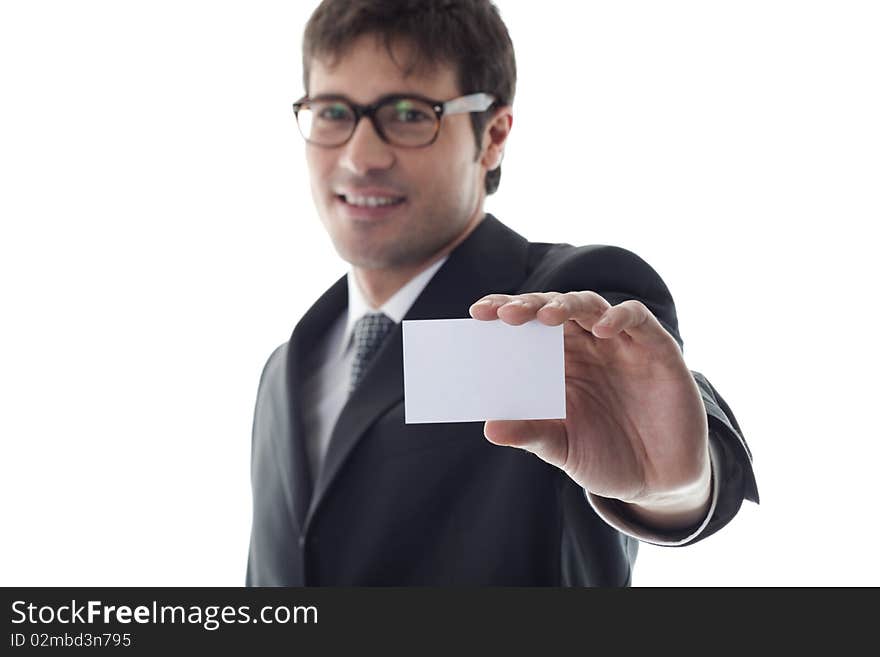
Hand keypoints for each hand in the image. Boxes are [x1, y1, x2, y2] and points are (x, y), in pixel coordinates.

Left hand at [469, 291, 711, 529]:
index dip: (504, 312)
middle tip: (504, 315)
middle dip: (528, 306)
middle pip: (553, 308)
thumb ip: (531, 433)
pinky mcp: (656, 348)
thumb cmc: (605, 456)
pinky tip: (601, 329)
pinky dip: (619, 317)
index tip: (476, 314)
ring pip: (590, 305)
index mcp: (557, 362)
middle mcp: (586, 346)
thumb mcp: (562, 449)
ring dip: (566, 305)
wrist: (659, 480)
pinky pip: (637, 319)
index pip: (525, 326)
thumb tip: (490, 428)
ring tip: (545, 317)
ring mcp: (620, 344)